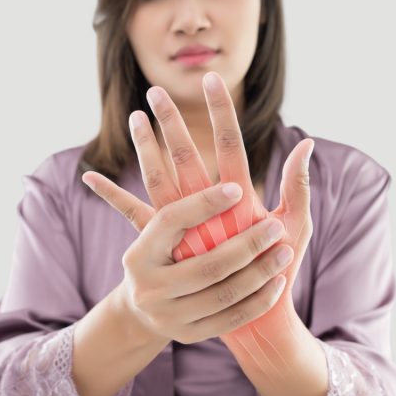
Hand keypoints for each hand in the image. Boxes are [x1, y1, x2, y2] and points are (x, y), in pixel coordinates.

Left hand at [83, 71, 313, 348]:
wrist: (250, 315)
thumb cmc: (278, 266)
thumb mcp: (296, 227)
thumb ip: (297, 185)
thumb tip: (307, 142)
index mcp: (240, 204)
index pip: (231, 147)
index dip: (221, 113)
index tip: (210, 80)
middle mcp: (207, 214)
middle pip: (186, 158)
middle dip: (172, 123)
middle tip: (157, 90)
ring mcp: (182, 228)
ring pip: (157, 179)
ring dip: (145, 147)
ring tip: (134, 115)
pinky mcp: (165, 244)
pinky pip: (133, 215)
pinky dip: (112, 195)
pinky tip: (89, 176)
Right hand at [104, 181, 292, 343]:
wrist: (142, 311)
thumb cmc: (162, 257)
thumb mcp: (161, 233)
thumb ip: (186, 207)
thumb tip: (223, 177)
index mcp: (140, 252)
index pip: (172, 221)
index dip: (204, 204)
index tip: (239, 189)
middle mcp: (148, 286)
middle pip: (206, 265)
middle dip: (246, 246)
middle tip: (275, 227)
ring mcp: (167, 316)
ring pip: (223, 294)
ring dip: (260, 272)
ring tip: (284, 251)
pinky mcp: (188, 336)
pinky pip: (231, 319)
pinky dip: (258, 300)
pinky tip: (277, 282)